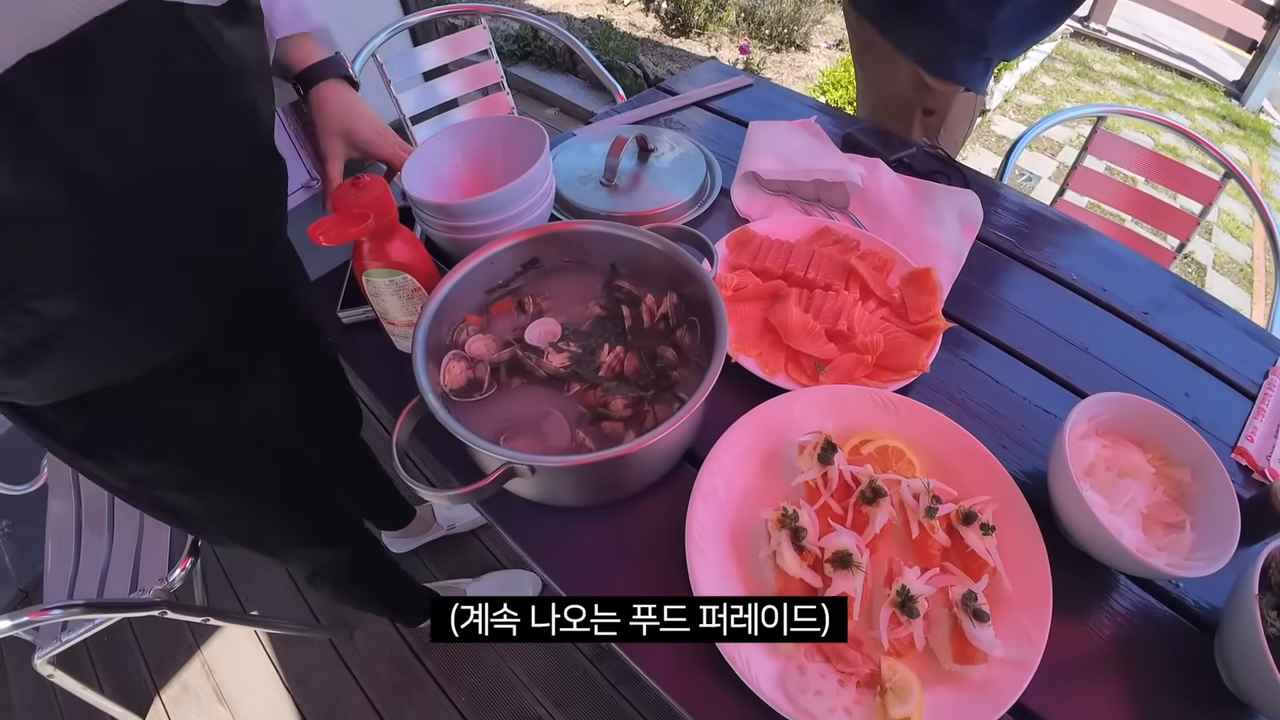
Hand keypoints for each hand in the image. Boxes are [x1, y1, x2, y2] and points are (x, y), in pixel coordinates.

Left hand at [306, 80, 412, 204]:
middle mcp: (392, 140)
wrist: (328, 88)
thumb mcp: (330, 154)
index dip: (417, 184)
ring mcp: (390, 133)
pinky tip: (391, 173)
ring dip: (410, 170)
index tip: (418, 200)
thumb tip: (330, 208)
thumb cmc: (332, 120)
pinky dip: (402, 161)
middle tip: (415, 199)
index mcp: (383, 147)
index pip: (411, 167)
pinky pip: (401, 149)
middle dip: (417, 179)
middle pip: (415, 161)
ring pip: (409, 154)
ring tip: (406, 190)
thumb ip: (332, 182)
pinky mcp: (384, 130)